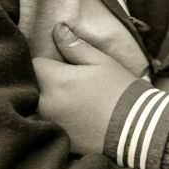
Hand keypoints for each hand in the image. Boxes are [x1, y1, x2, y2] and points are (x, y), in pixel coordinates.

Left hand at [32, 24, 140, 153]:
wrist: (137, 130)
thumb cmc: (121, 90)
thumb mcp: (101, 62)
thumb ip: (75, 46)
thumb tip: (57, 29)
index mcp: (56, 81)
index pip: (33, 64)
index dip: (44, 60)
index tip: (57, 63)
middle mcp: (46, 104)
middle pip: (31, 87)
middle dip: (42, 81)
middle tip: (63, 80)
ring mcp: (51, 124)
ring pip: (36, 107)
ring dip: (46, 100)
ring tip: (69, 99)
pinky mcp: (59, 140)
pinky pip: (47, 124)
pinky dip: (54, 119)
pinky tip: (73, 116)